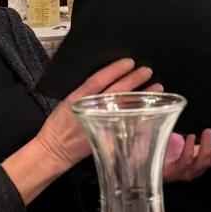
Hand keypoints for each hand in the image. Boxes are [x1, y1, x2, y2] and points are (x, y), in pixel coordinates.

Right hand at [34, 58, 153, 173]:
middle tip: (147, 71)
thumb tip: (109, 80)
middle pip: (115, 92)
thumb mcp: (67, 103)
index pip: (98, 80)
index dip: (114, 70)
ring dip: (141, 96)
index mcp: (77, 99)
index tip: (129, 62)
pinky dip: (139, 119)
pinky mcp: (107, 139)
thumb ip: (86, 93)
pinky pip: (126, 128)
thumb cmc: (59, 125)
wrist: (54, 148)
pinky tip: (151, 112)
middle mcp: (90, 111)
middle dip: (133, 80)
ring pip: (124, 107)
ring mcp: (100, 125)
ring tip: (156, 87)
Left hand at [163, 128, 210, 182]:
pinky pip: (184, 161)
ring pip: (202, 161)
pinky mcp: (174, 171)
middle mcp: (197, 168)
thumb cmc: (175, 156)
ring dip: (207, 147)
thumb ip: (208, 139)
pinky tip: (191, 137)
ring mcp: (186, 171)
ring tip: (208, 131)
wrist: (153, 168)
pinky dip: (189, 149)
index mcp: (204, 161)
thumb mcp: (195, 146)